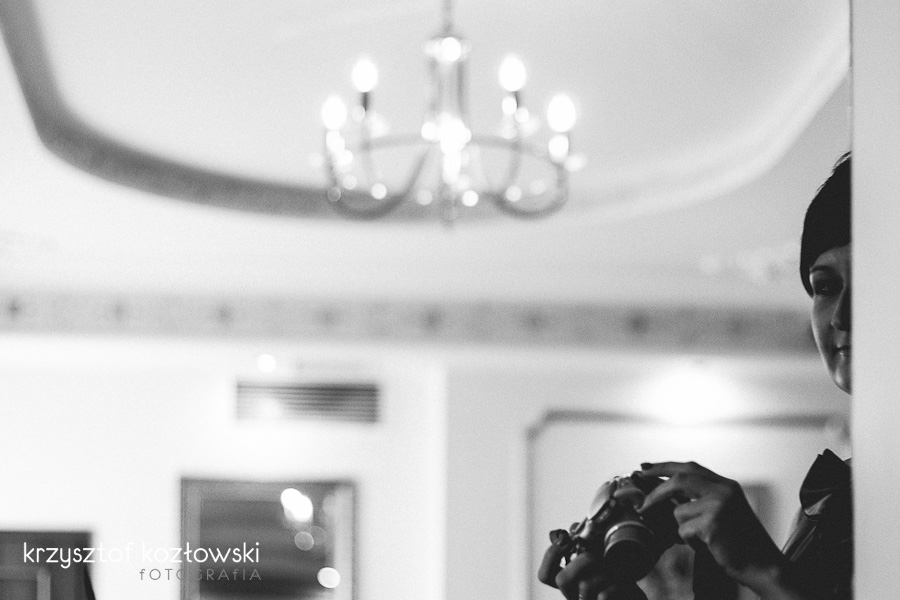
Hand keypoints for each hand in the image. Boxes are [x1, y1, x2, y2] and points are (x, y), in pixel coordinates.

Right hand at [537, 530, 647, 599]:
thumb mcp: (600, 554)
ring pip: (585, 585)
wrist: (635, 593)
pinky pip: (604, 596)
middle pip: (562, 580)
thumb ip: (585, 540)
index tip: (567, 540)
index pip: (545, 574)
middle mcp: (574, 595)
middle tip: (597, 555)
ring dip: (604, 571)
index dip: (551, 555)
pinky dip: (616, 584)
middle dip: (581, 561)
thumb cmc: (617, 573)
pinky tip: (624, 584)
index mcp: (569, 581)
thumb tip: (574, 527)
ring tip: (616, 569)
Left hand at [639, 462, 783, 591]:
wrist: (763, 565)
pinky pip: (683, 529)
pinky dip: (689, 540)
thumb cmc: (740, 542)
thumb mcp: (724, 510)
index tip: (644, 466)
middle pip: (679, 480)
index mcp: (726, 484)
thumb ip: (702, 497)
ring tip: (703, 537)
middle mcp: (723, 490)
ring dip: (683, 527)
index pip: (689, 467)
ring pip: (678, 511)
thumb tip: (664, 492)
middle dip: (656, 491)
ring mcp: (718, 505)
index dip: (664, 466)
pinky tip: (707, 545)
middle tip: (642, 502)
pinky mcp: (712, 523)